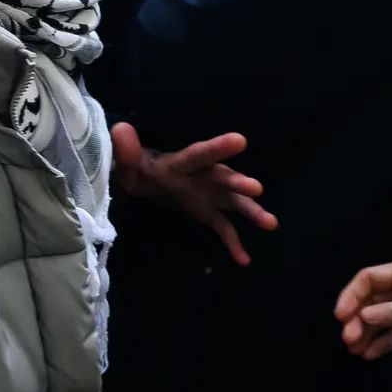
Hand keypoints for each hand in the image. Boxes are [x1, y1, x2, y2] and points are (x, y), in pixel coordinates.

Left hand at [110, 124, 277, 265]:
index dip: (218, 149)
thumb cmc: (133, 169)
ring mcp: (208, 195)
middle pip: (223, 178)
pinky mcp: (207, 212)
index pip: (198, 155)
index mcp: (180, 163)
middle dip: (239, 183)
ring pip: (234, 202)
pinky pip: (224, 228)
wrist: (141, 180)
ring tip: (270, 223)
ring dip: (251, 212)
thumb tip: (121, 131)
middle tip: (257, 188)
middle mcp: (201, 176)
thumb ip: (125, 152)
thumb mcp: (124, 164)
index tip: (240, 141)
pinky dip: (234, 243)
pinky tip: (245, 260)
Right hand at [335, 257, 391, 360]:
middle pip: (372, 301)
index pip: (370, 278)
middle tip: (348, 339)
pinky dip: (382, 343)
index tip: (340, 316)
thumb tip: (364, 317)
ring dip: (366, 333)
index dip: (352, 295)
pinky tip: (370, 355)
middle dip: (357, 319)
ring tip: (355, 350)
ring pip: (381, 319)